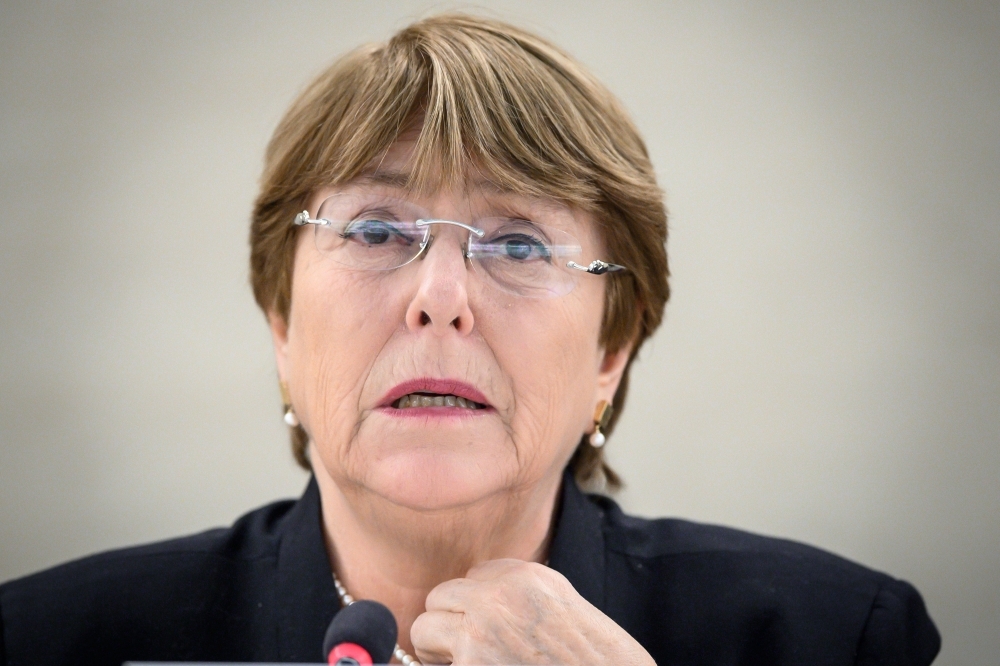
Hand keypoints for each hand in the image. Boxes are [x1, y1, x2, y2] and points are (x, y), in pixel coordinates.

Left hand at [410, 559, 654, 664]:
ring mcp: (478, 637)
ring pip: (423, 630)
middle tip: (465, 648)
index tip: (488, 625)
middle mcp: (497, 600)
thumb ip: (519, 592)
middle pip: (439, 597)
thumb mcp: (562, 603)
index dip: (476, 603)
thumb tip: (478, 595)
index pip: (472, 575)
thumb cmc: (598, 658)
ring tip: (465, 662)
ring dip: (438, 649)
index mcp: (524, 578)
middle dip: (448, 623)